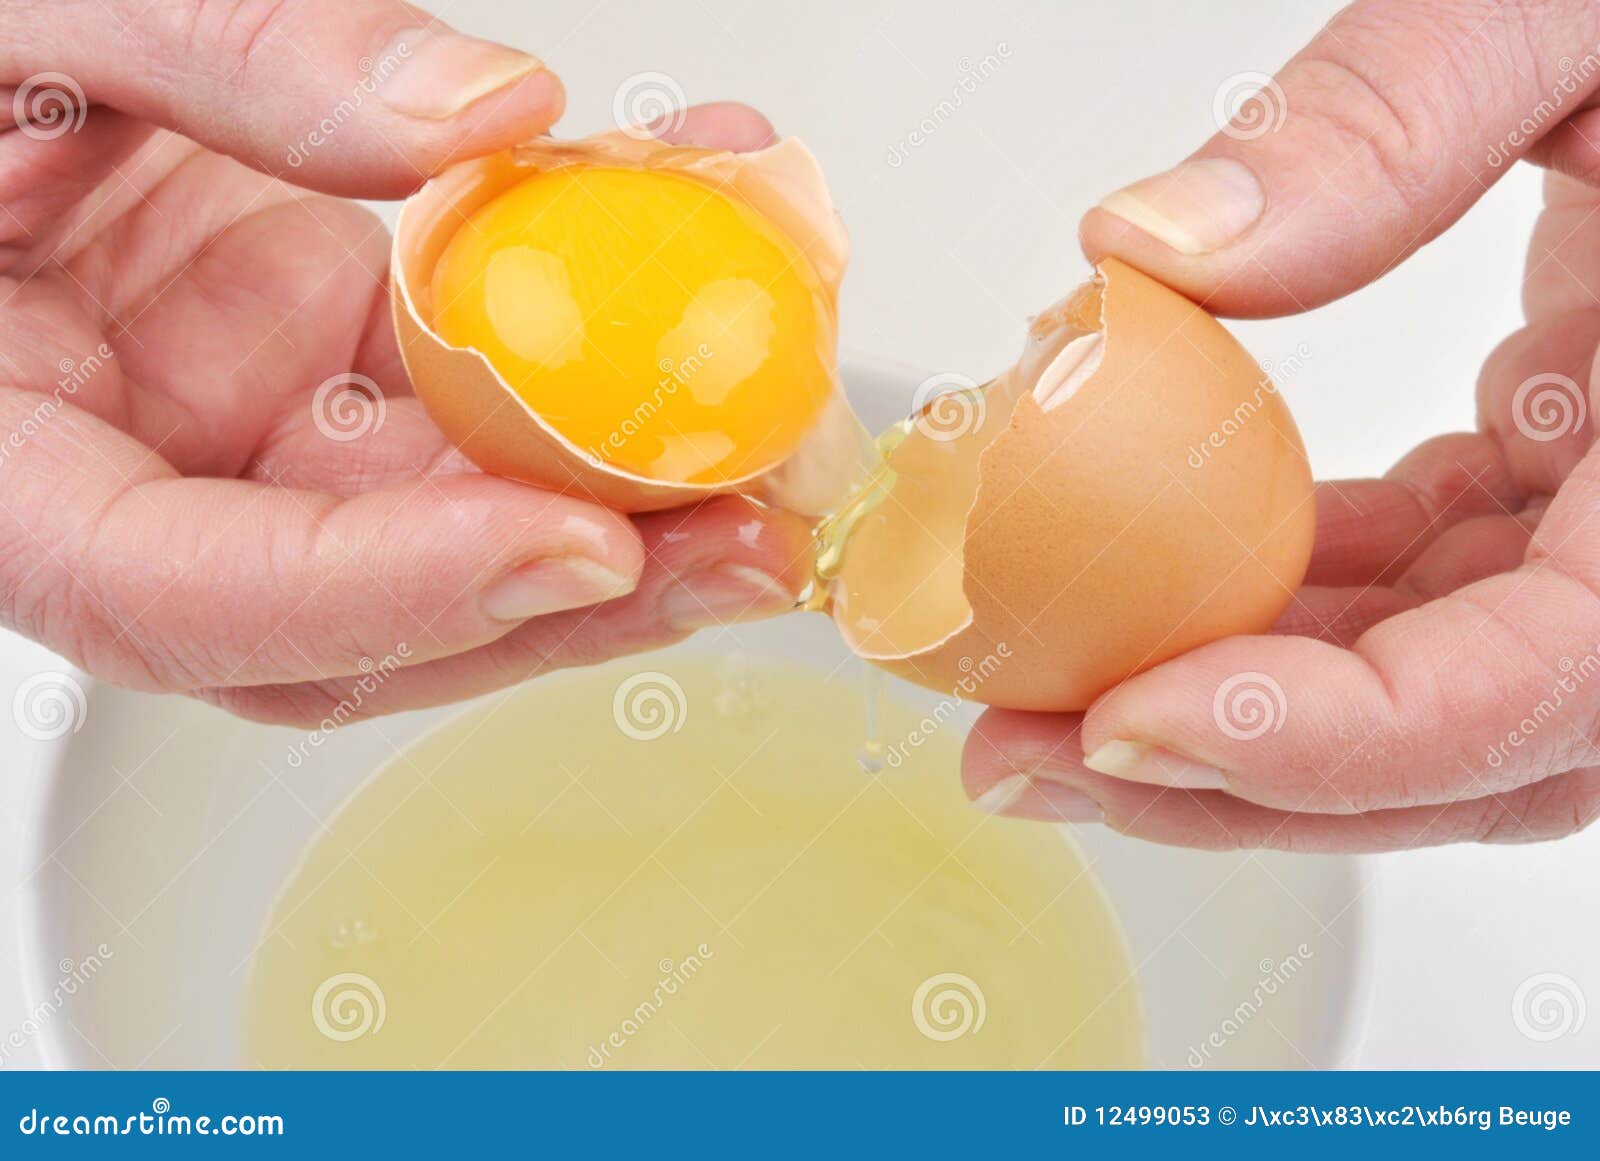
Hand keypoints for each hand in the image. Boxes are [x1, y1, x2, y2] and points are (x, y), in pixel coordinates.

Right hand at [0, 1, 811, 724]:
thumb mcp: (44, 20)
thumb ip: (238, 63)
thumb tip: (486, 118)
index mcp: (10, 466)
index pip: (183, 595)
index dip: (393, 591)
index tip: (576, 547)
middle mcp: (147, 488)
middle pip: (368, 615)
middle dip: (576, 595)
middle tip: (750, 539)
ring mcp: (252, 437)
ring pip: (454, 525)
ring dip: (628, 500)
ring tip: (776, 444)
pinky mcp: (330, 378)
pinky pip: (481, 404)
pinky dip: (600, 371)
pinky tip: (703, 283)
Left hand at [965, 0, 1599, 850]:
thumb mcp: (1573, 20)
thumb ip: (1389, 125)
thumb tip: (1154, 250)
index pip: (1543, 683)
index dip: (1336, 737)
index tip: (1133, 722)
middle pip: (1460, 748)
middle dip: (1231, 779)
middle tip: (1027, 752)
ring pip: (1419, 690)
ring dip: (1223, 712)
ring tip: (1034, 699)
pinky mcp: (1554, 496)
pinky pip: (1408, 592)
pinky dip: (1269, 605)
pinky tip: (1137, 589)